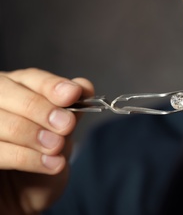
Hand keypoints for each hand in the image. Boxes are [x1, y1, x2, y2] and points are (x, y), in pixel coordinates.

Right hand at [0, 68, 93, 213]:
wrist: (26, 194)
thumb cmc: (43, 156)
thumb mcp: (62, 132)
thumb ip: (71, 108)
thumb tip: (84, 85)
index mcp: (16, 89)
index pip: (30, 78)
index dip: (51, 85)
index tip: (72, 94)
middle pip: (7, 93)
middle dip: (41, 109)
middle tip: (66, 125)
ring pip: (1, 122)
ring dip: (34, 135)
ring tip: (57, 148)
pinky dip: (27, 158)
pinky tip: (52, 164)